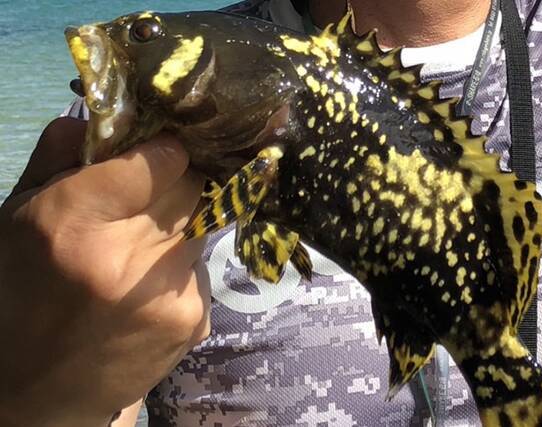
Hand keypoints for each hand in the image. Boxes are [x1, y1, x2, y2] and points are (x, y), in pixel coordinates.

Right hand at [0, 118, 209, 426]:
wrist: (38, 388)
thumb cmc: (22, 291)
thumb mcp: (20, 217)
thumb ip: (59, 157)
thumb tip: (103, 110)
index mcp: (74, 221)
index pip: (163, 159)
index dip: (164, 152)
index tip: (158, 155)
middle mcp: (128, 257)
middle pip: (193, 187)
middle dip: (177, 183)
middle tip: (152, 197)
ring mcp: (169, 292)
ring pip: (204, 224)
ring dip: (180, 225)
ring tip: (142, 249)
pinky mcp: (195, 320)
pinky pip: (203, 267)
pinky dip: (182, 266)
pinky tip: (148, 287)